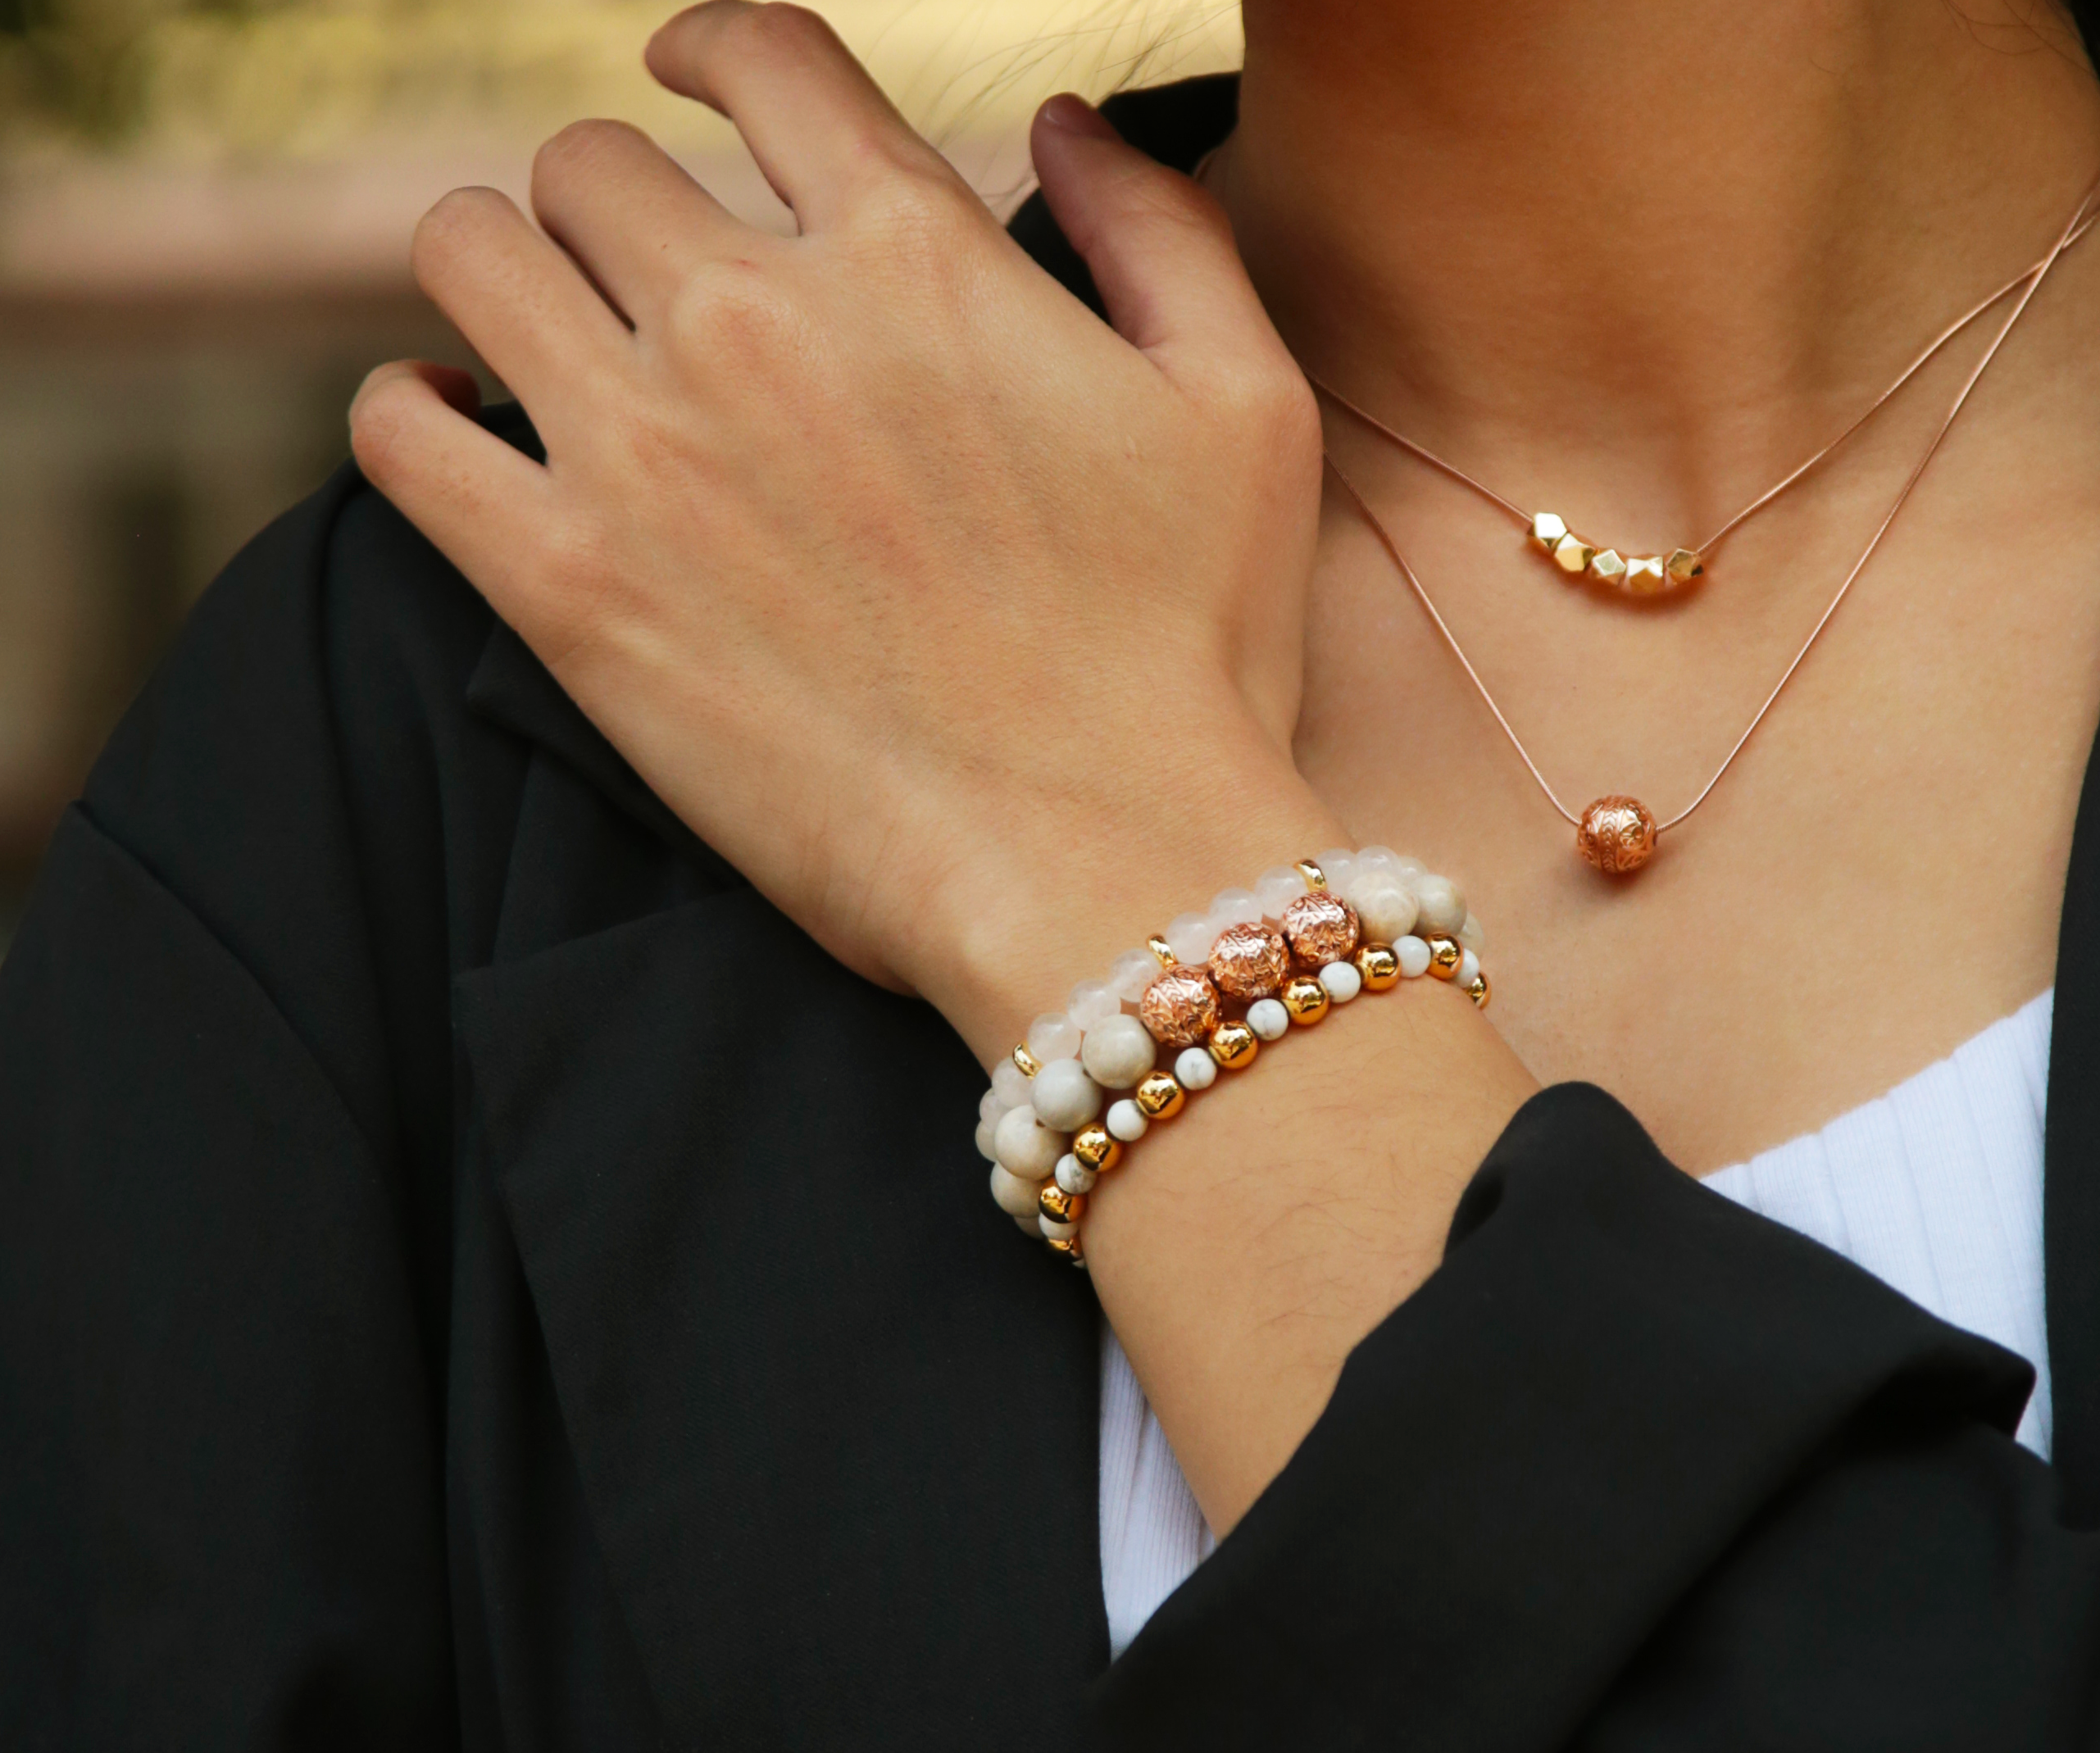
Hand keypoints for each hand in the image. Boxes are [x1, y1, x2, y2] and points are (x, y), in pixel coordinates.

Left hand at [350, 2, 1324, 1044]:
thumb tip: (1061, 123)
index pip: (757, 60)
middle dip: (621, 207)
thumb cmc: (1195, 666)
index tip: (693, 87)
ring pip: (472, 251)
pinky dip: (411, 415)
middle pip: (595, 161)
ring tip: (539, 338)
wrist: (1106, 874)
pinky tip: (459, 435)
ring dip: (501, 273)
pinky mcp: (569, 591)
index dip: (715, 54)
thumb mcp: (1247, 415)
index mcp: (913, 253)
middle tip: (648, 286)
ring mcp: (647, 449)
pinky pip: (401, 432)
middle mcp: (756, 317)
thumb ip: (1161, 234)